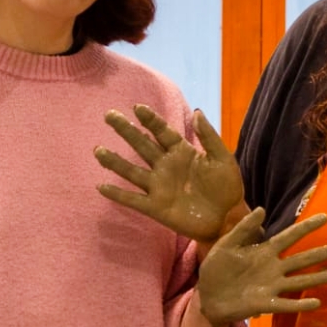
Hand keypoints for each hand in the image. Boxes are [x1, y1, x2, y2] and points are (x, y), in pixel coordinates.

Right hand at [96, 105, 245, 241]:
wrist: (228, 218)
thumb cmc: (228, 187)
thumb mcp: (223, 159)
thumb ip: (209, 137)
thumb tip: (196, 112)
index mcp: (182, 152)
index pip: (162, 132)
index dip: (150, 120)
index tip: (137, 108)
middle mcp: (166, 166)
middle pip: (142, 145)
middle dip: (126, 130)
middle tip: (109, 115)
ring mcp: (159, 187)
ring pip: (132, 171)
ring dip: (115, 161)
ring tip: (98, 150)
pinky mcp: (156, 207)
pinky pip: (133, 199)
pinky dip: (118, 194)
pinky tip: (101, 186)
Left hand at [196, 208, 326, 326]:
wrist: (207, 295)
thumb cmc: (217, 268)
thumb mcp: (227, 243)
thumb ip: (244, 228)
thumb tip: (262, 209)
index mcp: (264, 251)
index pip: (289, 237)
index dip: (306, 227)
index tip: (325, 217)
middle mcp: (273, 268)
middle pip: (303, 258)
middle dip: (325, 252)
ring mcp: (271, 286)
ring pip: (301, 280)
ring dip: (321, 277)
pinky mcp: (265, 303)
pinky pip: (286, 303)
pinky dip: (301, 303)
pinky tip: (317, 302)